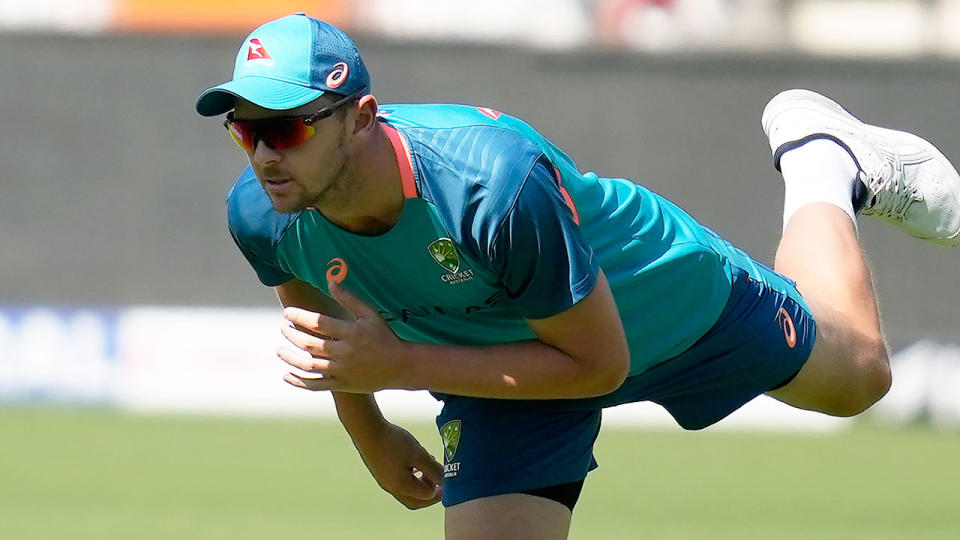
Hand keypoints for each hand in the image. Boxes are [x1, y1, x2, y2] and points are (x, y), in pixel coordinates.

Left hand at [278, 280, 406, 392]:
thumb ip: (349, 298)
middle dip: (292, 335)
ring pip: (309, 365)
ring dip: (290, 357)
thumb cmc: (384, 336)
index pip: (318, 323)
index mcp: (351, 333)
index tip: (287, 313)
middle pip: (310, 344)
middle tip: (283, 328)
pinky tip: (286, 374)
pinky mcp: (342, 385)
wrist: (400, 367)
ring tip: (279, 349)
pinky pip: (316, 385)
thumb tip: (330, 281)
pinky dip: (299, 381)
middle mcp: (345, 352)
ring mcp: (342, 371)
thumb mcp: (370, 314)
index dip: (299, 317)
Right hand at [356, 423, 442, 509]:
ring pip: (407, 493)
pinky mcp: (381, 474)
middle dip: (430, 493)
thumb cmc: (394, 442)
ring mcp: (385, 482)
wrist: (366, 430)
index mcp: (403, 487)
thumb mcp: (418, 454)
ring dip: (420, 484)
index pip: (427, 495)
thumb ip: (433, 469)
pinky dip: (410, 478)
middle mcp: (393, 489)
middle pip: (416, 502)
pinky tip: (412, 462)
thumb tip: (445, 480)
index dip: (438, 484)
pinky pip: (399, 484)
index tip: (440, 469)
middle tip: (438, 481)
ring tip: (424, 466)